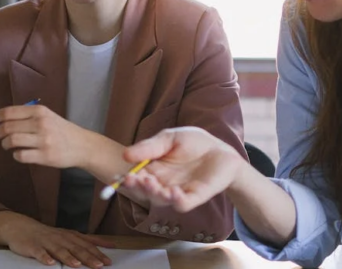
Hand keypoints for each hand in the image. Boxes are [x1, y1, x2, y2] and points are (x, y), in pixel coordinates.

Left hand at [0, 104, 85, 167]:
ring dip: (5, 145)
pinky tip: (22, 154)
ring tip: (8, 146)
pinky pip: (20, 156)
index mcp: (39, 111)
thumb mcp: (46, 117)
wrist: (82, 145)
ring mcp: (43, 140)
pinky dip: (16, 155)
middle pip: (7, 127)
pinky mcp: (45, 155)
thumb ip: (25, 118)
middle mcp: (40, 123)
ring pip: (11, 141)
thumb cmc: (61, 131)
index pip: (8, 112)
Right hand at [1, 214, 115, 267]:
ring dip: (69, 257)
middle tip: (99, 265)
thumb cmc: (48, 235)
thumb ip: (87, 241)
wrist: (21, 227)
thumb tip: (109, 244)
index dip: (98, 252)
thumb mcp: (69, 235)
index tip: (109, 261)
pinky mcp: (33, 247)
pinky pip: (39, 253)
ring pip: (60, 250)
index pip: (87, 244)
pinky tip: (50, 263)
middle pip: (76, 248)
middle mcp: (61, 238)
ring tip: (77, 264)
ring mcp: (47, 242)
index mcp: (70, 236)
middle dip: (88, 257)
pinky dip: (45, 257)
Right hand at [121, 126, 246, 211]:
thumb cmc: (194, 143)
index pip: (135, 178)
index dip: (126, 179)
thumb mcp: (169, 138)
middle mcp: (162, 184)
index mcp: (153, 170)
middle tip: (133, 179)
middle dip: (137, 187)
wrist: (222, 150)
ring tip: (151, 184)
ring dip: (154, 194)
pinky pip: (182, 204)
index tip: (120, 176)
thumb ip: (150, 146)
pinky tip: (173, 192)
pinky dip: (176, 200)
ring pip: (161, 200)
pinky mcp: (194, 197)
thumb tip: (125, 154)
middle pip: (145, 191)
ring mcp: (178, 192)